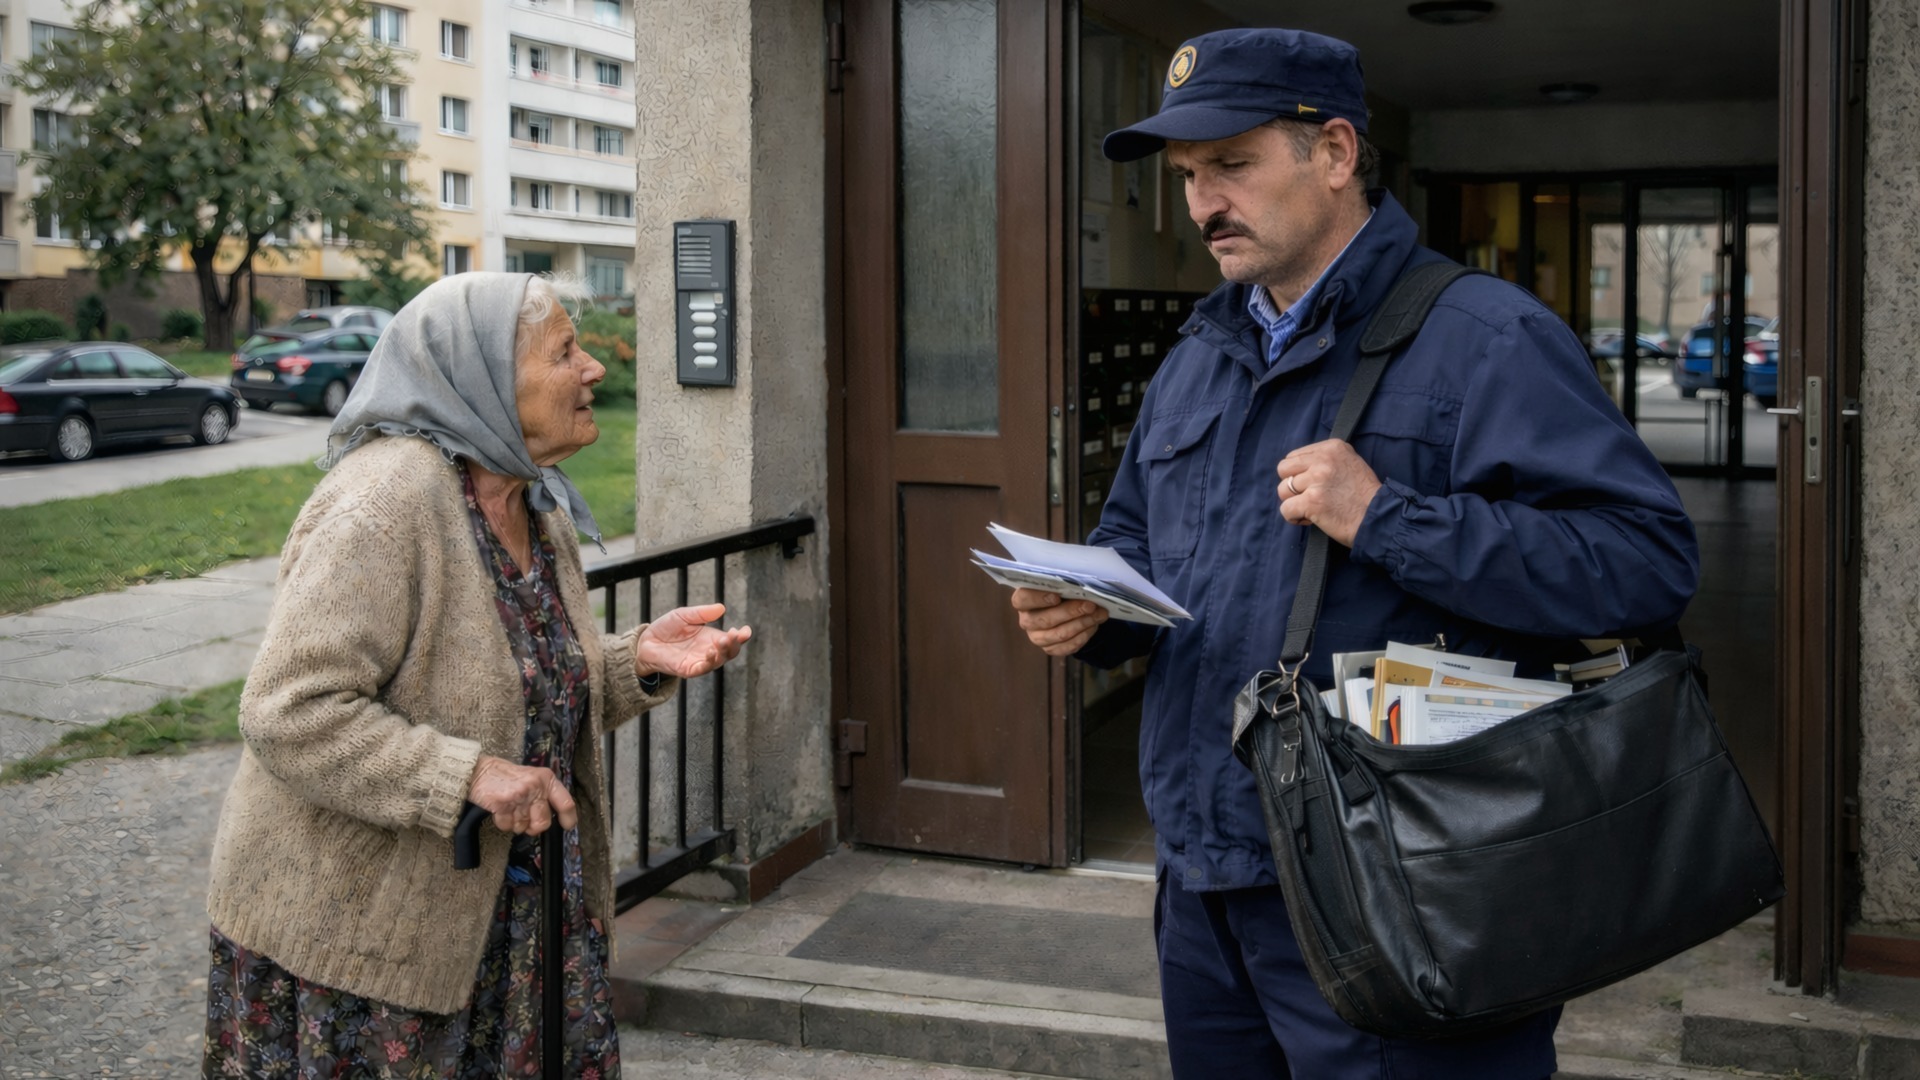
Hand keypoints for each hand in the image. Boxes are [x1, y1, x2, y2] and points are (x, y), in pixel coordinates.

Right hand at [468, 755, 575, 835]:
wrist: (478, 771)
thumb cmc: (506, 776)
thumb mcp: (532, 777)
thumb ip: (545, 794)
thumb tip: (556, 817)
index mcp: (546, 779)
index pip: (566, 803)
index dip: (569, 819)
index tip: (567, 826)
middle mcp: (535, 787)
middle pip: (543, 822)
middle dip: (534, 826)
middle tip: (526, 819)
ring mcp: (518, 796)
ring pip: (523, 827)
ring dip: (515, 823)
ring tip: (510, 809)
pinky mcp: (502, 805)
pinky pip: (507, 826)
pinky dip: (503, 823)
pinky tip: (500, 811)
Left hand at [635, 603, 751, 678]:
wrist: (646, 641)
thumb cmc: (666, 628)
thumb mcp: (684, 615)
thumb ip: (701, 613)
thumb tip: (721, 608)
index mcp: (711, 637)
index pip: (731, 639)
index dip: (741, 636)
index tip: (746, 631)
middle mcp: (709, 650)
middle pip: (730, 652)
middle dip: (735, 644)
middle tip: (734, 634)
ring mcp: (699, 661)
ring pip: (719, 661)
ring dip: (723, 652)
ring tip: (722, 641)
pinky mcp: (688, 669)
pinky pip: (702, 669)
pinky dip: (708, 663)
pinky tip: (709, 652)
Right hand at [1011, 587, 1109, 656]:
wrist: (1068, 609)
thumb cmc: (1061, 592)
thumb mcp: (1059, 584)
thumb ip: (1064, 584)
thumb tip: (1082, 587)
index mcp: (1023, 600)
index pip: (1022, 600)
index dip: (1038, 599)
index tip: (1057, 597)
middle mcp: (1027, 620)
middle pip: (1045, 620)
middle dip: (1071, 612)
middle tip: (1090, 605)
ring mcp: (1037, 637)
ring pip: (1059, 635)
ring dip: (1082, 624)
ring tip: (1098, 615)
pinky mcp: (1050, 649)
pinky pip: (1067, 646)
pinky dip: (1083, 636)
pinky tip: (1093, 626)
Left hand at [1277, 439, 1381, 546]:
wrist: (1379, 519)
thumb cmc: (1365, 496)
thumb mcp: (1350, 463)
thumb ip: (1326, 460)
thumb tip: (1299, 467)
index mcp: (1332, 447)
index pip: (1294, 456)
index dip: (1300, 474)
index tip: (1314, 486)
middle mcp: (1323, 460)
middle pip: (1284, 469)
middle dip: (1291, 486)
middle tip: (1307, 497)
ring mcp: (1317, 480)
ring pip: (1283, 490)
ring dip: (1294, 503)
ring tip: (1311, 509)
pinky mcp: (1312, 501)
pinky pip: (1285, 509)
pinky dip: (1293, 518)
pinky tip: (1309, 520)